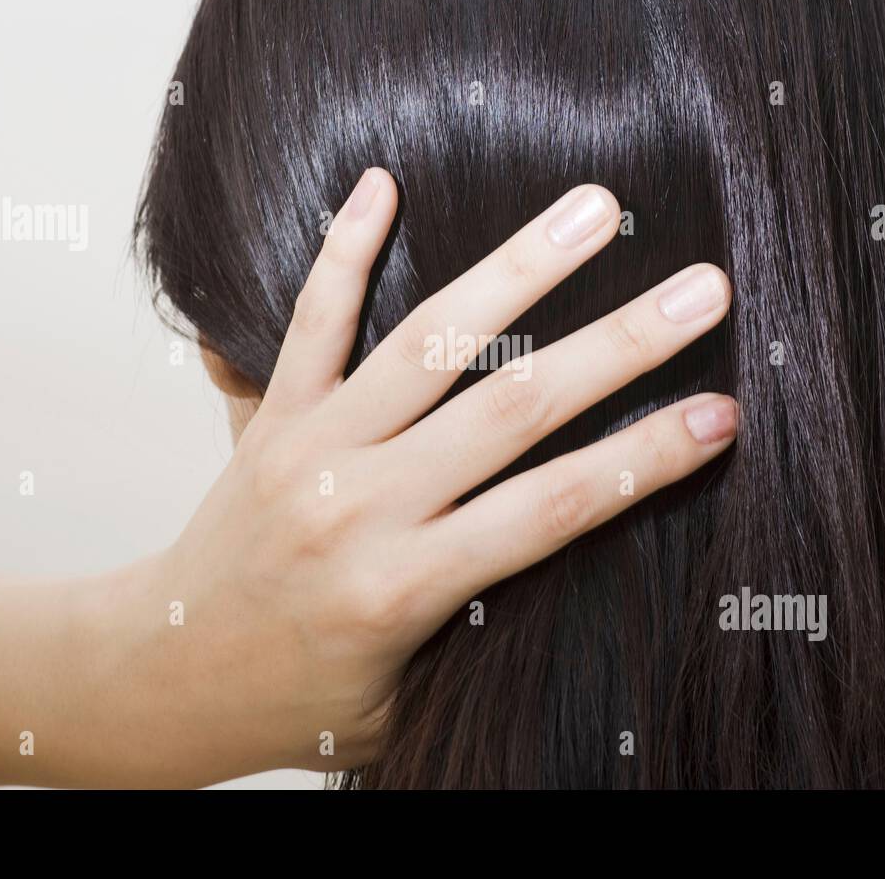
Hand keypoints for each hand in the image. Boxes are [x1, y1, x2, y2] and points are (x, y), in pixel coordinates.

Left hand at [92, 168, 737, 784]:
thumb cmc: (299, 701)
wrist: (162, 678)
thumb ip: (483, 633)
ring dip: (517, 270)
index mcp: (404, 587)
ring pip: (427, 344)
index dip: (644, 461)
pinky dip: (345, 250)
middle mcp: (360, 505)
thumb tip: (576, 562)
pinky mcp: (269, 416)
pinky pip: (311, 321)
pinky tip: (384, 182)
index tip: (723, 413)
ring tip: (591, 208)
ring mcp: (310, 448)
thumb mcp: (406, 701)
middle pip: (511, 410)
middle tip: (703, 290)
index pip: (551, 511)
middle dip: (618, 347)